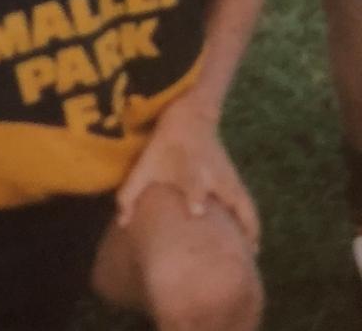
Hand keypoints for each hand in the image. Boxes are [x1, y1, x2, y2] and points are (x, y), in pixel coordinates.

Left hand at [117, 94, 258, 249]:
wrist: (191, 116)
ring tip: (250, 256)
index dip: (195, 194)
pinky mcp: (236, 180)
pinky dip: (251, 223)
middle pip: (232, 198)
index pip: (194, 182)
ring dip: (249, 229)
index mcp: (190, 169)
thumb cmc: (166, 145)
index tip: (196, 210)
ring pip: (245, 205)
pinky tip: (251, 244)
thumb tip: (122, 223)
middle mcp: (213, 176)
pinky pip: (248, 204)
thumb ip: (130, 193)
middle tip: (241, 253)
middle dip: (237, 222)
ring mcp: (228, 177)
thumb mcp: (145, 164)